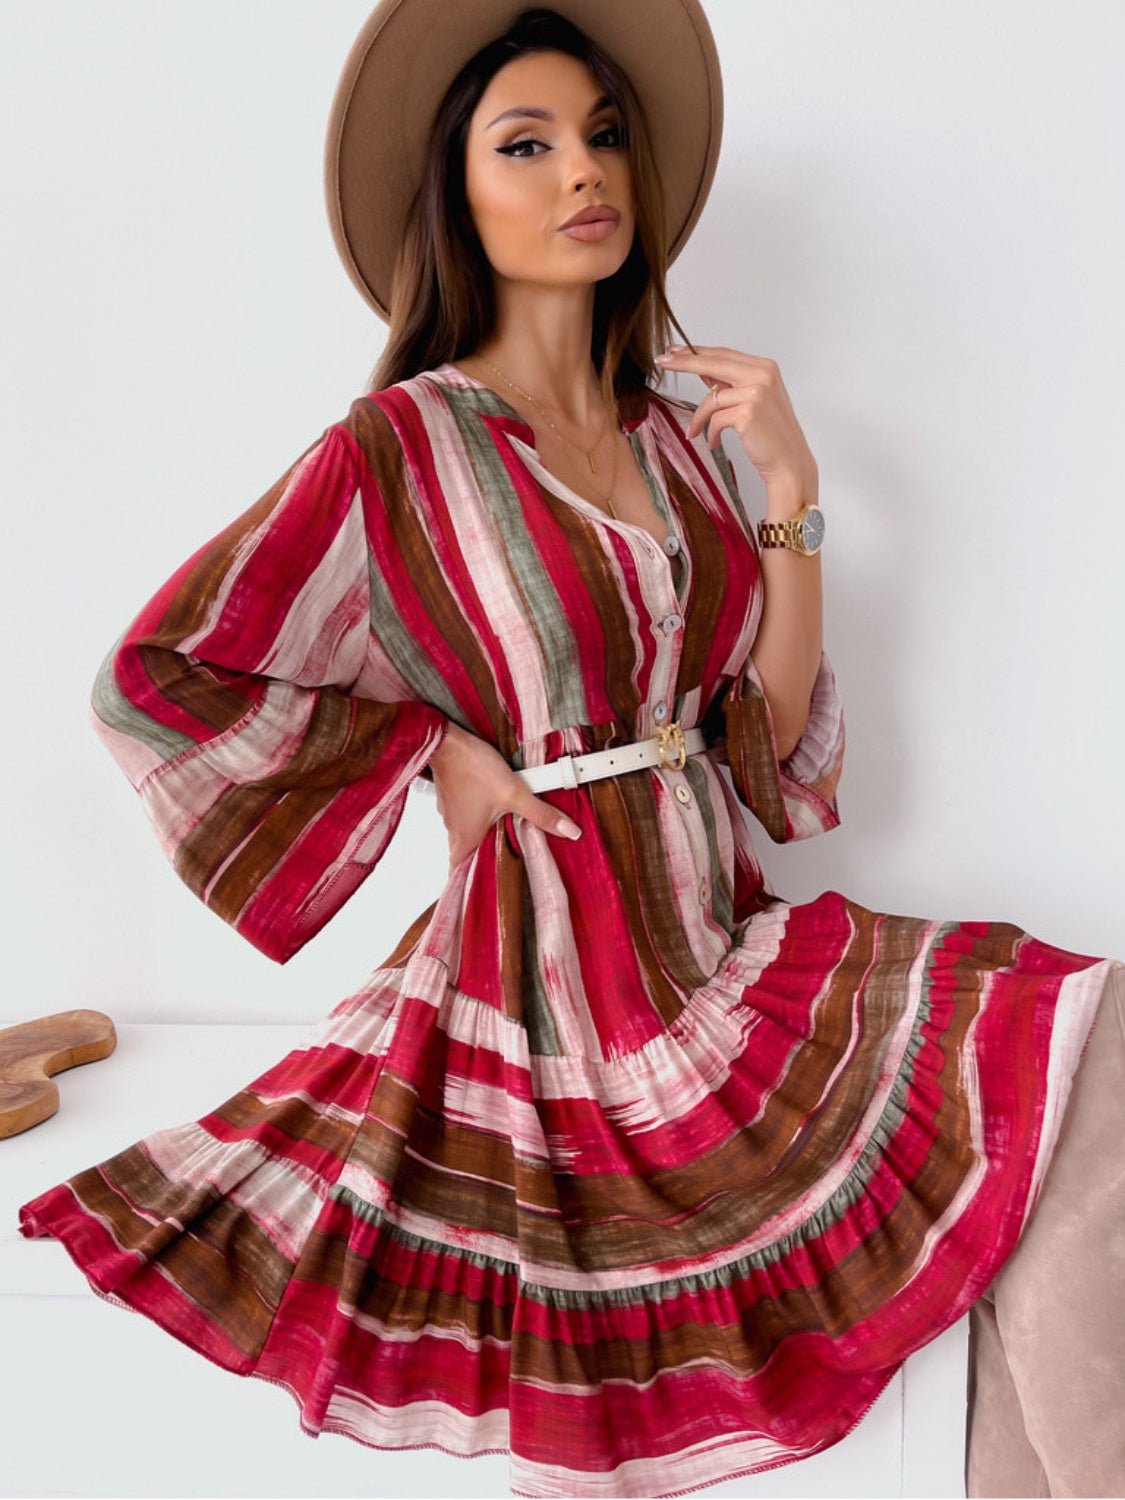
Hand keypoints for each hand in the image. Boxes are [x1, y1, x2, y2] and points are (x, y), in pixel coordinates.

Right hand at [429, 723, 581, 874]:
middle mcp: (453, 829)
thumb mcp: (515, 793)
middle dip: (481, 858)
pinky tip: (490, 806)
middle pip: (464, 853)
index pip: (458, 873)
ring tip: (502, 832)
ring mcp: (449, 812)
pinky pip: (462, 813)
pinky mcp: (450, 795)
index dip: (465, 884)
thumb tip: (570, 832)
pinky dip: (475, 814)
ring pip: (464, 832)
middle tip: (500, 861)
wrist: (448, 741)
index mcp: (465, 838)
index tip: (477, 890)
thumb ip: (541, 813)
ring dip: (480, 833)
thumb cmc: (473, 769)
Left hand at [655, 344, 817, 494]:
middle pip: (713, 362)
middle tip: (662, 361)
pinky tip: (713, 442)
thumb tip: (703, 370)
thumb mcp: (753, 401)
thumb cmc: (772, 436)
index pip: (723, 354)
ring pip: (711, 398)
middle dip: (684, 362)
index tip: (674, 351)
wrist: (789, 463)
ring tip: (694, 432)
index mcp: (765, 368)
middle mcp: (763, 375)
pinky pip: (715, 419)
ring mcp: (756, 392)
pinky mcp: (748, 412)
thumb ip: (731, 384)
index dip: (696, 352)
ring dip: (698, 418)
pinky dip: (710, 433)